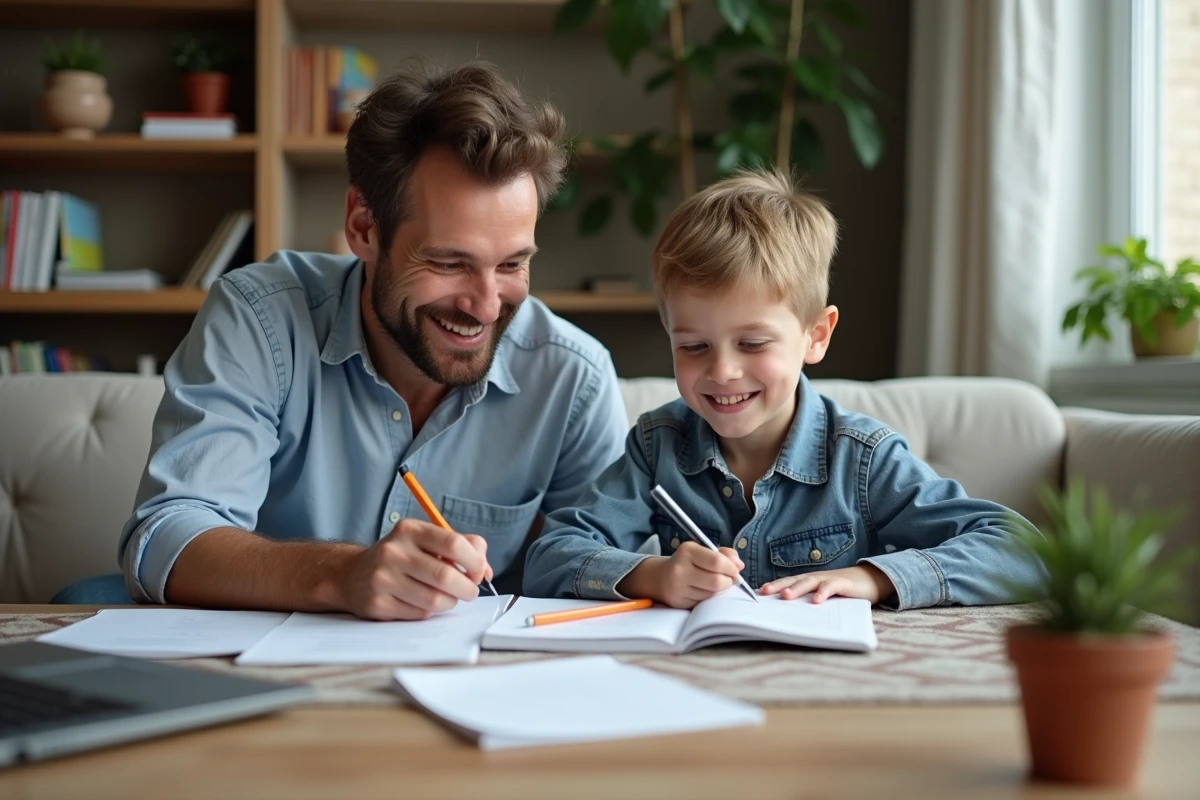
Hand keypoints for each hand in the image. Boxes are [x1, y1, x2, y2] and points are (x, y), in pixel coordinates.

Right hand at [327, 519, 493, 620]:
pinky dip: (430, 612)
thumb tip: (486, 569)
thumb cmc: (401, 557)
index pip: (454, 544)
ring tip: (448, 597)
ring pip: (435, 599)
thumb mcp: (427, 541)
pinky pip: (419, 614)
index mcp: (409, 530)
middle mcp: (393, 551)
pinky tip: (423, 603)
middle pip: (446, 575)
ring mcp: (382, 578)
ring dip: (450, 602)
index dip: (475, 562)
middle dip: (467, 588)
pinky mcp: (378, 604)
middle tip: (470, 591)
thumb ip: (462, 547)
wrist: (353, 575)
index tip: (479, 572)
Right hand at [622, 542, 744, 608]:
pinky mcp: (678, 602)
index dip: (731, 568)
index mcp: (687, 551)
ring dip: (718, 591)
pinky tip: (703, 591)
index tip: (735, 570)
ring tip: (713, 584)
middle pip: (716, 582)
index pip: (716, 562)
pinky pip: (703, 603)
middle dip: (728, 582)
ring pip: (711, 595)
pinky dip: (708, 598)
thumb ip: (724, 554)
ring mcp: (677, 588)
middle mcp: (679, 569)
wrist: (660, 577)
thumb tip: (740, 565)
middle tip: (728, 579)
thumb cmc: (688, 562)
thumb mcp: (703, 551)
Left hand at [760, 564, 894, 604]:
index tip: (756, 594)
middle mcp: (813, 578)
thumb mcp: (820, 596)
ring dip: (796, 588)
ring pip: (808, 582)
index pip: (785, 583)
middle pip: (792, 581)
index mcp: (806, 581)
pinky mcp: (842, 582)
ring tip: (785, 596)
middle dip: (777, 586)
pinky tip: (816, 601)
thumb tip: (786, 615)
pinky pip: (830, 586)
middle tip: (763, 593)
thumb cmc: (840, 591)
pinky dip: (823, 592)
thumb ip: (806, 602)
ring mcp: (827, 578)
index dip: (771, 587)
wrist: (867, 581)